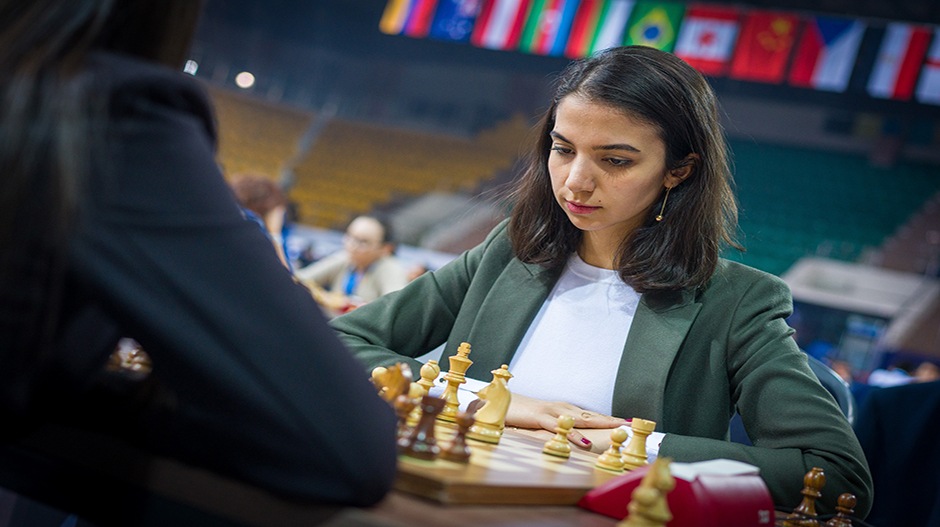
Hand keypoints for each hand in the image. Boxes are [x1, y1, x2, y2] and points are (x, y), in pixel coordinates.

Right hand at [506, 393, 624, 450]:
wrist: (501, 402)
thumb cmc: (524, 414)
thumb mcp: (545, 421)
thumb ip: (560, 427)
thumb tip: (574, 436)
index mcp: (564, 409)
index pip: (591, 414)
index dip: (609, 418)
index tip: (627, 423)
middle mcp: (562, 408)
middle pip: (591, 415)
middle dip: (611, 420)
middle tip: (630, 424)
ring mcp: (551, 411)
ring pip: (580, 419)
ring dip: (599, 423)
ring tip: (617, 428)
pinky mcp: (540, 417)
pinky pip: (559, 427)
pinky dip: (572, 435)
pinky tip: (584, 442)